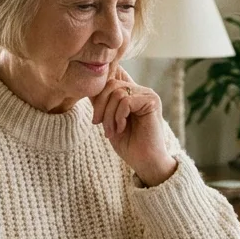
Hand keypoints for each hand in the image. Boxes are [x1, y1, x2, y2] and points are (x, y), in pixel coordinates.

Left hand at [90, 66, 176, 186]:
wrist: (145, 162)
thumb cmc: (128, 144)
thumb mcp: (108, 120)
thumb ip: (102, 103)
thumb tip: (88, 87)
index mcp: (131, 93)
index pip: (113, 77)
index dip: (100, 89)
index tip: (95, 112)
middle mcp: (140, 90)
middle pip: (111, 84)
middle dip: (100, 106)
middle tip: (99, 125)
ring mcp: (147, 94)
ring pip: (117, 93)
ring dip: (109, 115)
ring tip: (112, 131)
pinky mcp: (152, 101)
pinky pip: (126, 101)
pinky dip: (119, 116)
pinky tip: (122, 128)